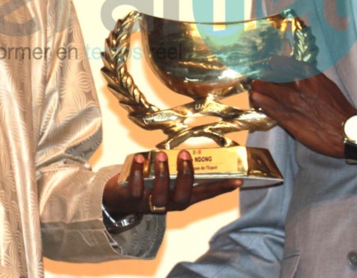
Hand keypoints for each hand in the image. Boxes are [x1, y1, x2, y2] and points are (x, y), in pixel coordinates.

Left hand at [102, 151, 241, 215]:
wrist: (118, 198)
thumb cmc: (148, 182)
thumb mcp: (167, 177)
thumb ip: (178, 168)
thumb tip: (192, 150)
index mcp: (182, 198)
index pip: (205, 194)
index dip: (221, 189)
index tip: (238, 181)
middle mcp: (169, 204)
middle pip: (182, 196)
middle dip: (185, 175)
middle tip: (186, 154)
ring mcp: (150, 204)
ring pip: (160, 194)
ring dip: (162, 173)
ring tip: (161, 154)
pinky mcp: (132, 200)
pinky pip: (136, 189)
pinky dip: (137, 172)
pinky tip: (140, 158)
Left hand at [250, 73, 355, 158]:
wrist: (345, 131)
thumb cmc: (338, 108)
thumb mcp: (325, 83)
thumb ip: (307, 75)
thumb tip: (295, 71)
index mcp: (306, 72)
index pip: (277, 61)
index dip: (270, 66)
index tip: (267, 69)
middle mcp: (295, 81)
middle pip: (266, 73)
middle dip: (262, 77)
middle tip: (260, 82)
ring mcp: (288, 98)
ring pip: (260, 86)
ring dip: (257, 88)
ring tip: (257, 92)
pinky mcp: (284, 115)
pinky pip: (262, 103)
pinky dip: (257, 101)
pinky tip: (258, 102)